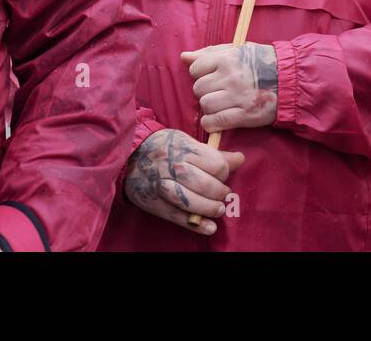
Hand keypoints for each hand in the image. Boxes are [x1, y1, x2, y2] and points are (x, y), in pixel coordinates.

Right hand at [123, 128, 244, 234]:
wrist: (131, 156)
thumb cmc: (165, 147)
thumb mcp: (188, 142)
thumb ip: (214, 154)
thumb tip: (240, 159)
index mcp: (184, 149)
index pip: (215, 164)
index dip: (224, 171)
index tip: (222, 173)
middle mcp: (173, 168)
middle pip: (206, 184)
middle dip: (220, 192)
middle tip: (223, 193)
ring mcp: (163, 187)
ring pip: (192, 202)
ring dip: (210, 208)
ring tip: (218, 208)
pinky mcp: (156, 204)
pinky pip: (178, 217)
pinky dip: (196, 225)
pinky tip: (209, 227)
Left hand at [184, 43, 278, 132]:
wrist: (290, 78)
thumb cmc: (262, 62)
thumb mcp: (238, 49)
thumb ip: (210, 53)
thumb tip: (184, 57)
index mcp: (228, 58)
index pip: (195, 69)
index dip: (201, 74)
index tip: (211, 77)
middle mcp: (230, 77)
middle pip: (199, 89)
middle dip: (205, 92)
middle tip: (218, 92)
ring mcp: (237, 97)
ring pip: (205, 105)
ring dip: (209, 108)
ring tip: (220, 105)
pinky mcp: (245, 115)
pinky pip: (215, 123)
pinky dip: (212, 124)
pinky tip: (218, 120)